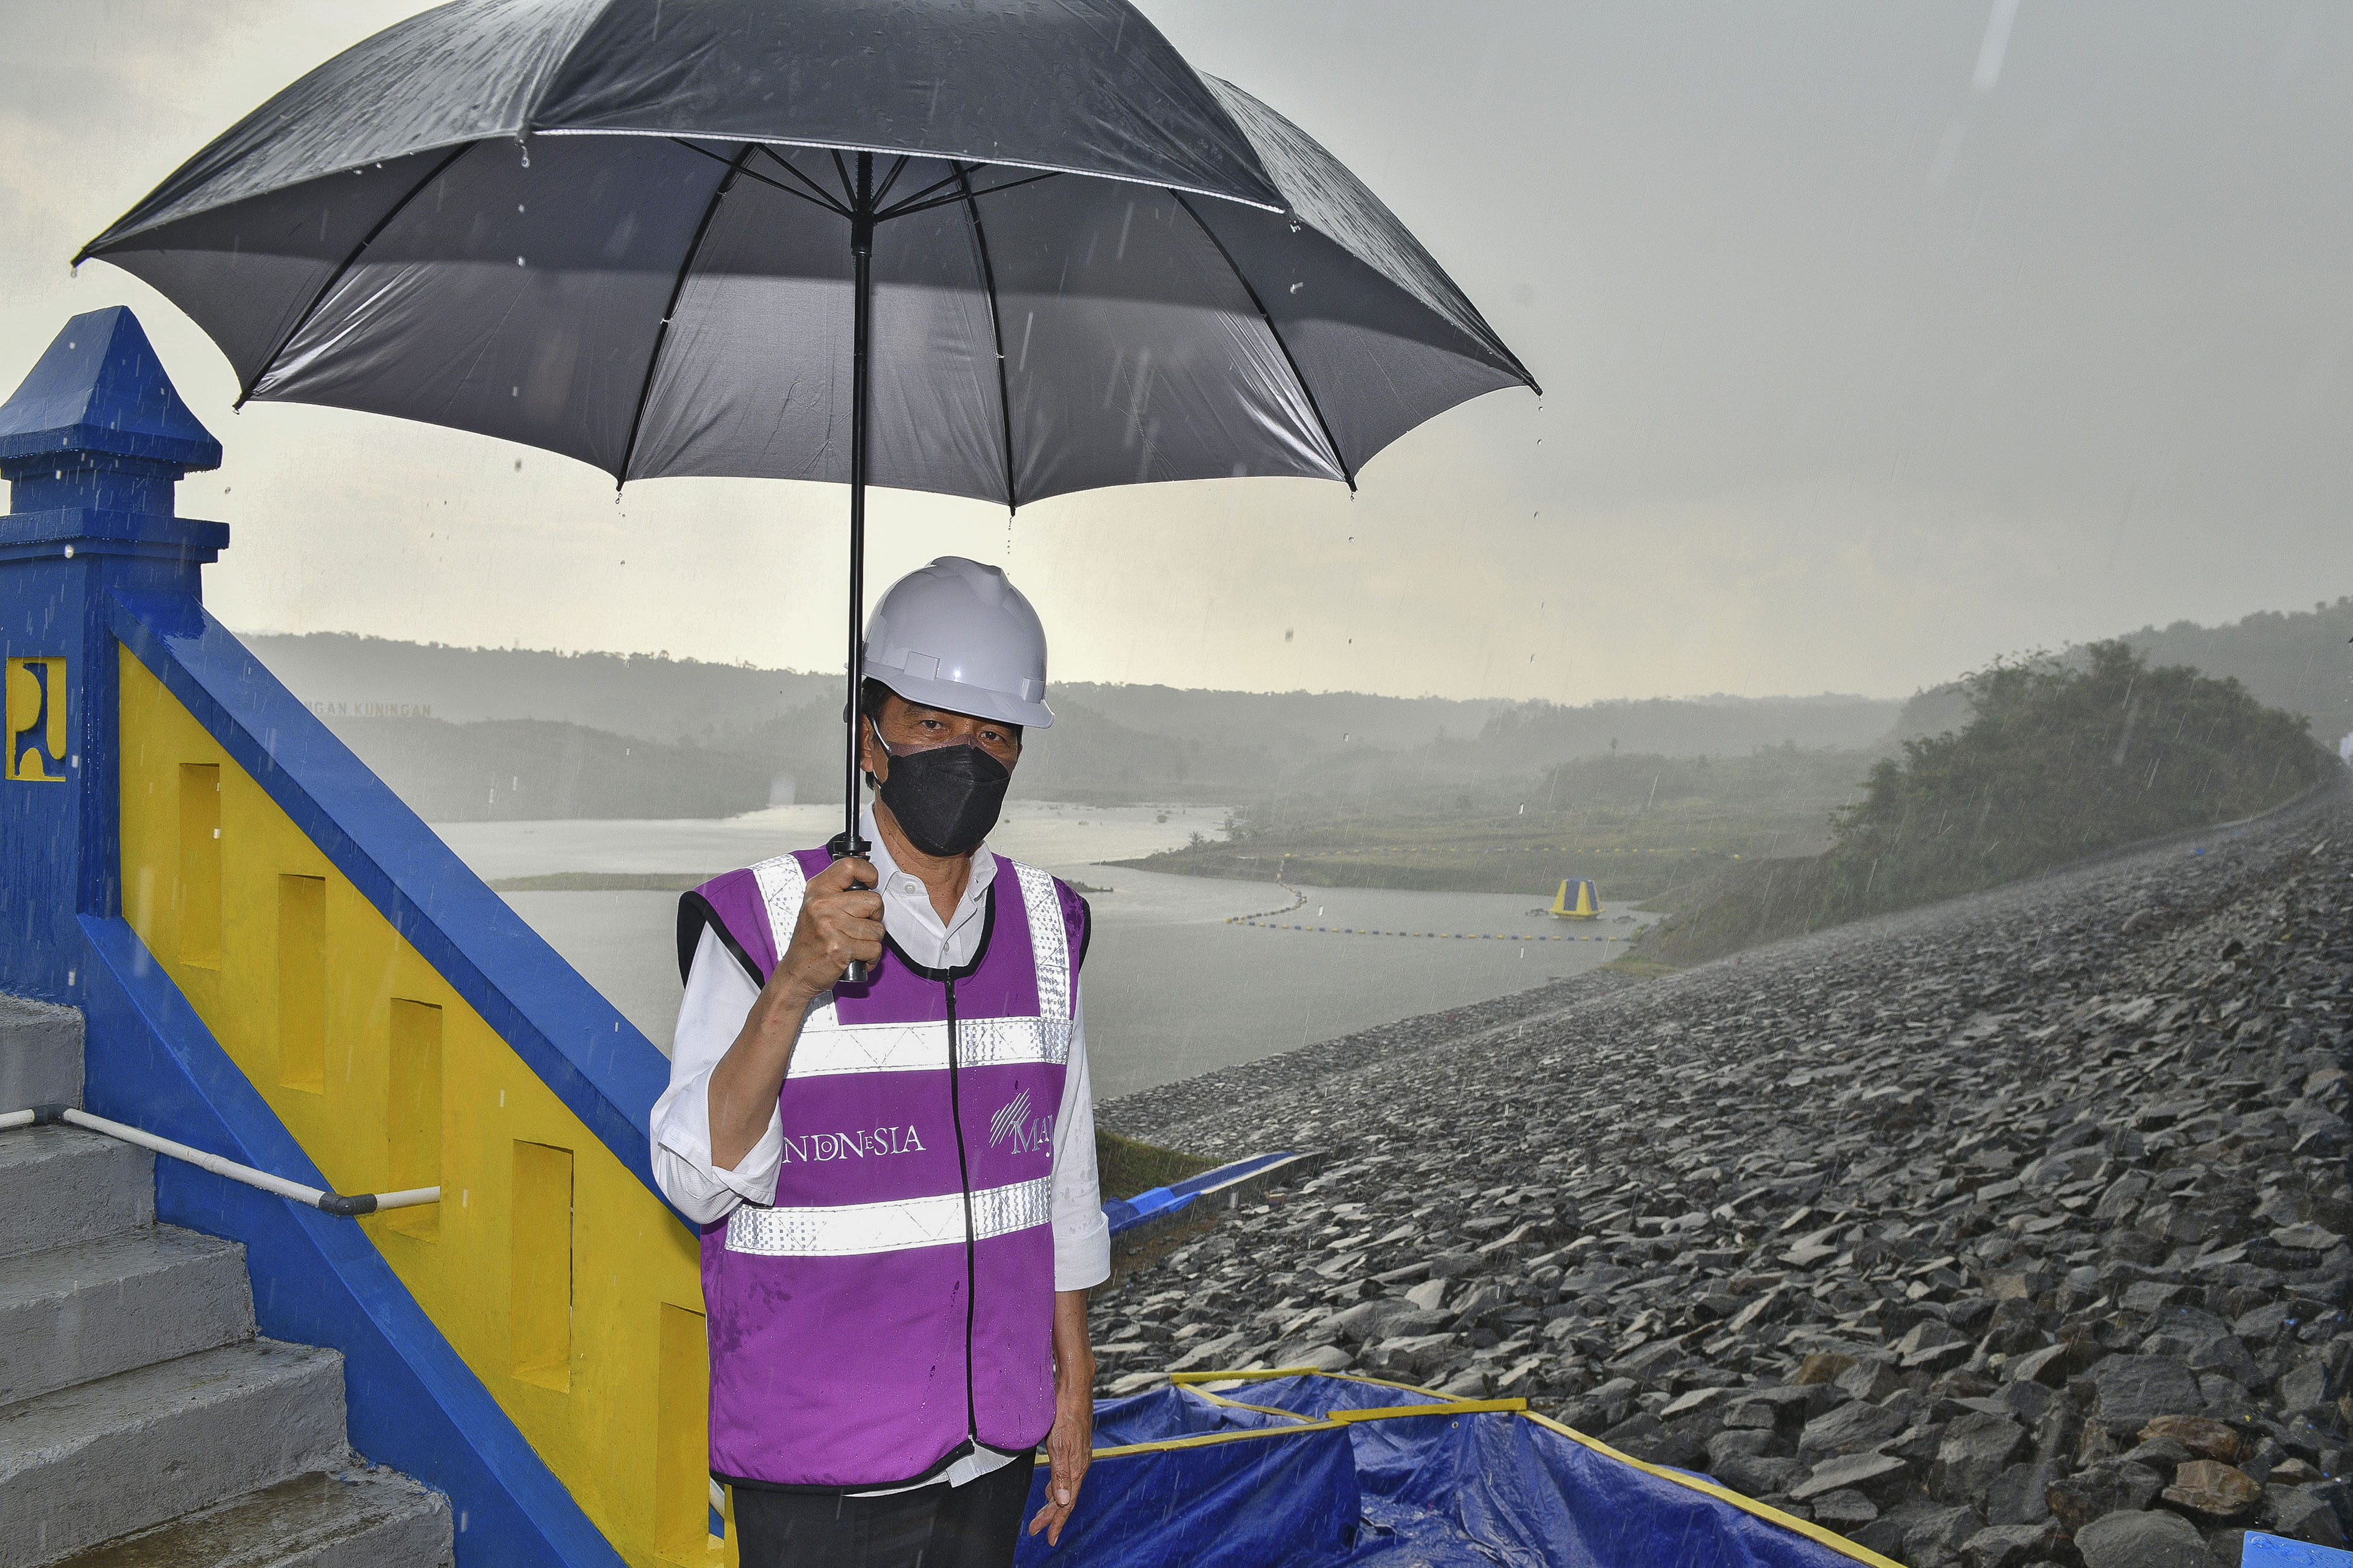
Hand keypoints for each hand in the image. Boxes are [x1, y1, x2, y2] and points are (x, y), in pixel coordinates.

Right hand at [773, 856, 882, 995]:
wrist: (796, 972)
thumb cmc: (809, 942)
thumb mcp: (815, 907)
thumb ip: (838, 892)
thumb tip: (866, 881)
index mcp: (818, 890)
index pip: (850, 866)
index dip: (868, 873)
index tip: (871, 882)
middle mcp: (822, 904)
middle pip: (874, 901)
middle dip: (874, 917)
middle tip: (859, 925)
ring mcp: (831, 926)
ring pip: (877, 928)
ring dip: (871, 940)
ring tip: (854, 943)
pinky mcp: (840, 948)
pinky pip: (874, 949)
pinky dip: (870, 957)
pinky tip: (856, 957)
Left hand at [1026, 1393, 1092, 1544]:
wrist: (1075, 1389)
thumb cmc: (1065, 1413)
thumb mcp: (1059, 1444)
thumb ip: (1060, 1474)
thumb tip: (1064, 1502)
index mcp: (1076, 1468)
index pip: (1066, 1504)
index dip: (1056, 1522)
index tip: (1046, 1538)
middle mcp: (1079, 1465)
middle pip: (1065, 1499)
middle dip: (1050, 1516)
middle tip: (1035, 1529)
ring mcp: (1078, 1456)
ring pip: (1066, 1487)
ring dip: (1053, 1503)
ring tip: (1042, 1514)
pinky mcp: (1075, 1448)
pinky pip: (1066, 1475)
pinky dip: (1057, 1487)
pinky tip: (1051, 1488)